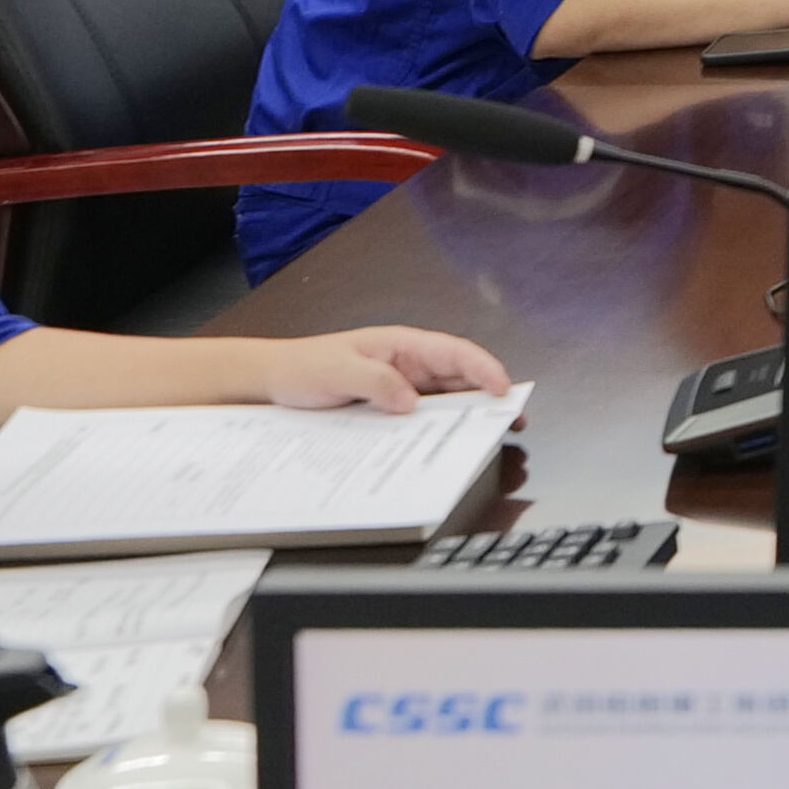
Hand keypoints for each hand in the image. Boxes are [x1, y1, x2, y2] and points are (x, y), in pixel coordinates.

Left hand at [257, 324, 511, 412]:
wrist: (275, 381)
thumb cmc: (305, 366)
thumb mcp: (338, 371)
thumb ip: (376, 382)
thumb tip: (411, 402)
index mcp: (403, 345)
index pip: (454, 353)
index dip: (483, 368)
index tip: (503, 390)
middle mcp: (410, 365)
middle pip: (461, 377)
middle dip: (490, 395)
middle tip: (513, 419)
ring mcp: (404, 387)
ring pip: (448, 398)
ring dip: (470, 414)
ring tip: (494, 434)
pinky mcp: (393, 407)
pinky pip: (425, 416)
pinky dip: (442, 427)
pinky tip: (450, 443)